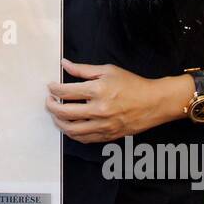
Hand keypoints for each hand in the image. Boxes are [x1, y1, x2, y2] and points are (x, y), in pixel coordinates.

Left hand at [45, 58, 181, 142]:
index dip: (53, 89)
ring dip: (58, 122)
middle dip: (51, 106)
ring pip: (71, 130)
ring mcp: (103, 126)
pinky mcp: (108, 136)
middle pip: (64, 113)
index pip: (65, 92)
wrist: (154, 103)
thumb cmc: (132, 84)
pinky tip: (70, 126)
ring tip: (56, 115)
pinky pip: (84, 139)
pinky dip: (72, 133)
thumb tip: (64, 64)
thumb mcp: (108, 71)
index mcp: (98, 90)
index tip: (50, 87)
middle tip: (49, 101)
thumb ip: (83, 70)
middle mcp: (98, 110)